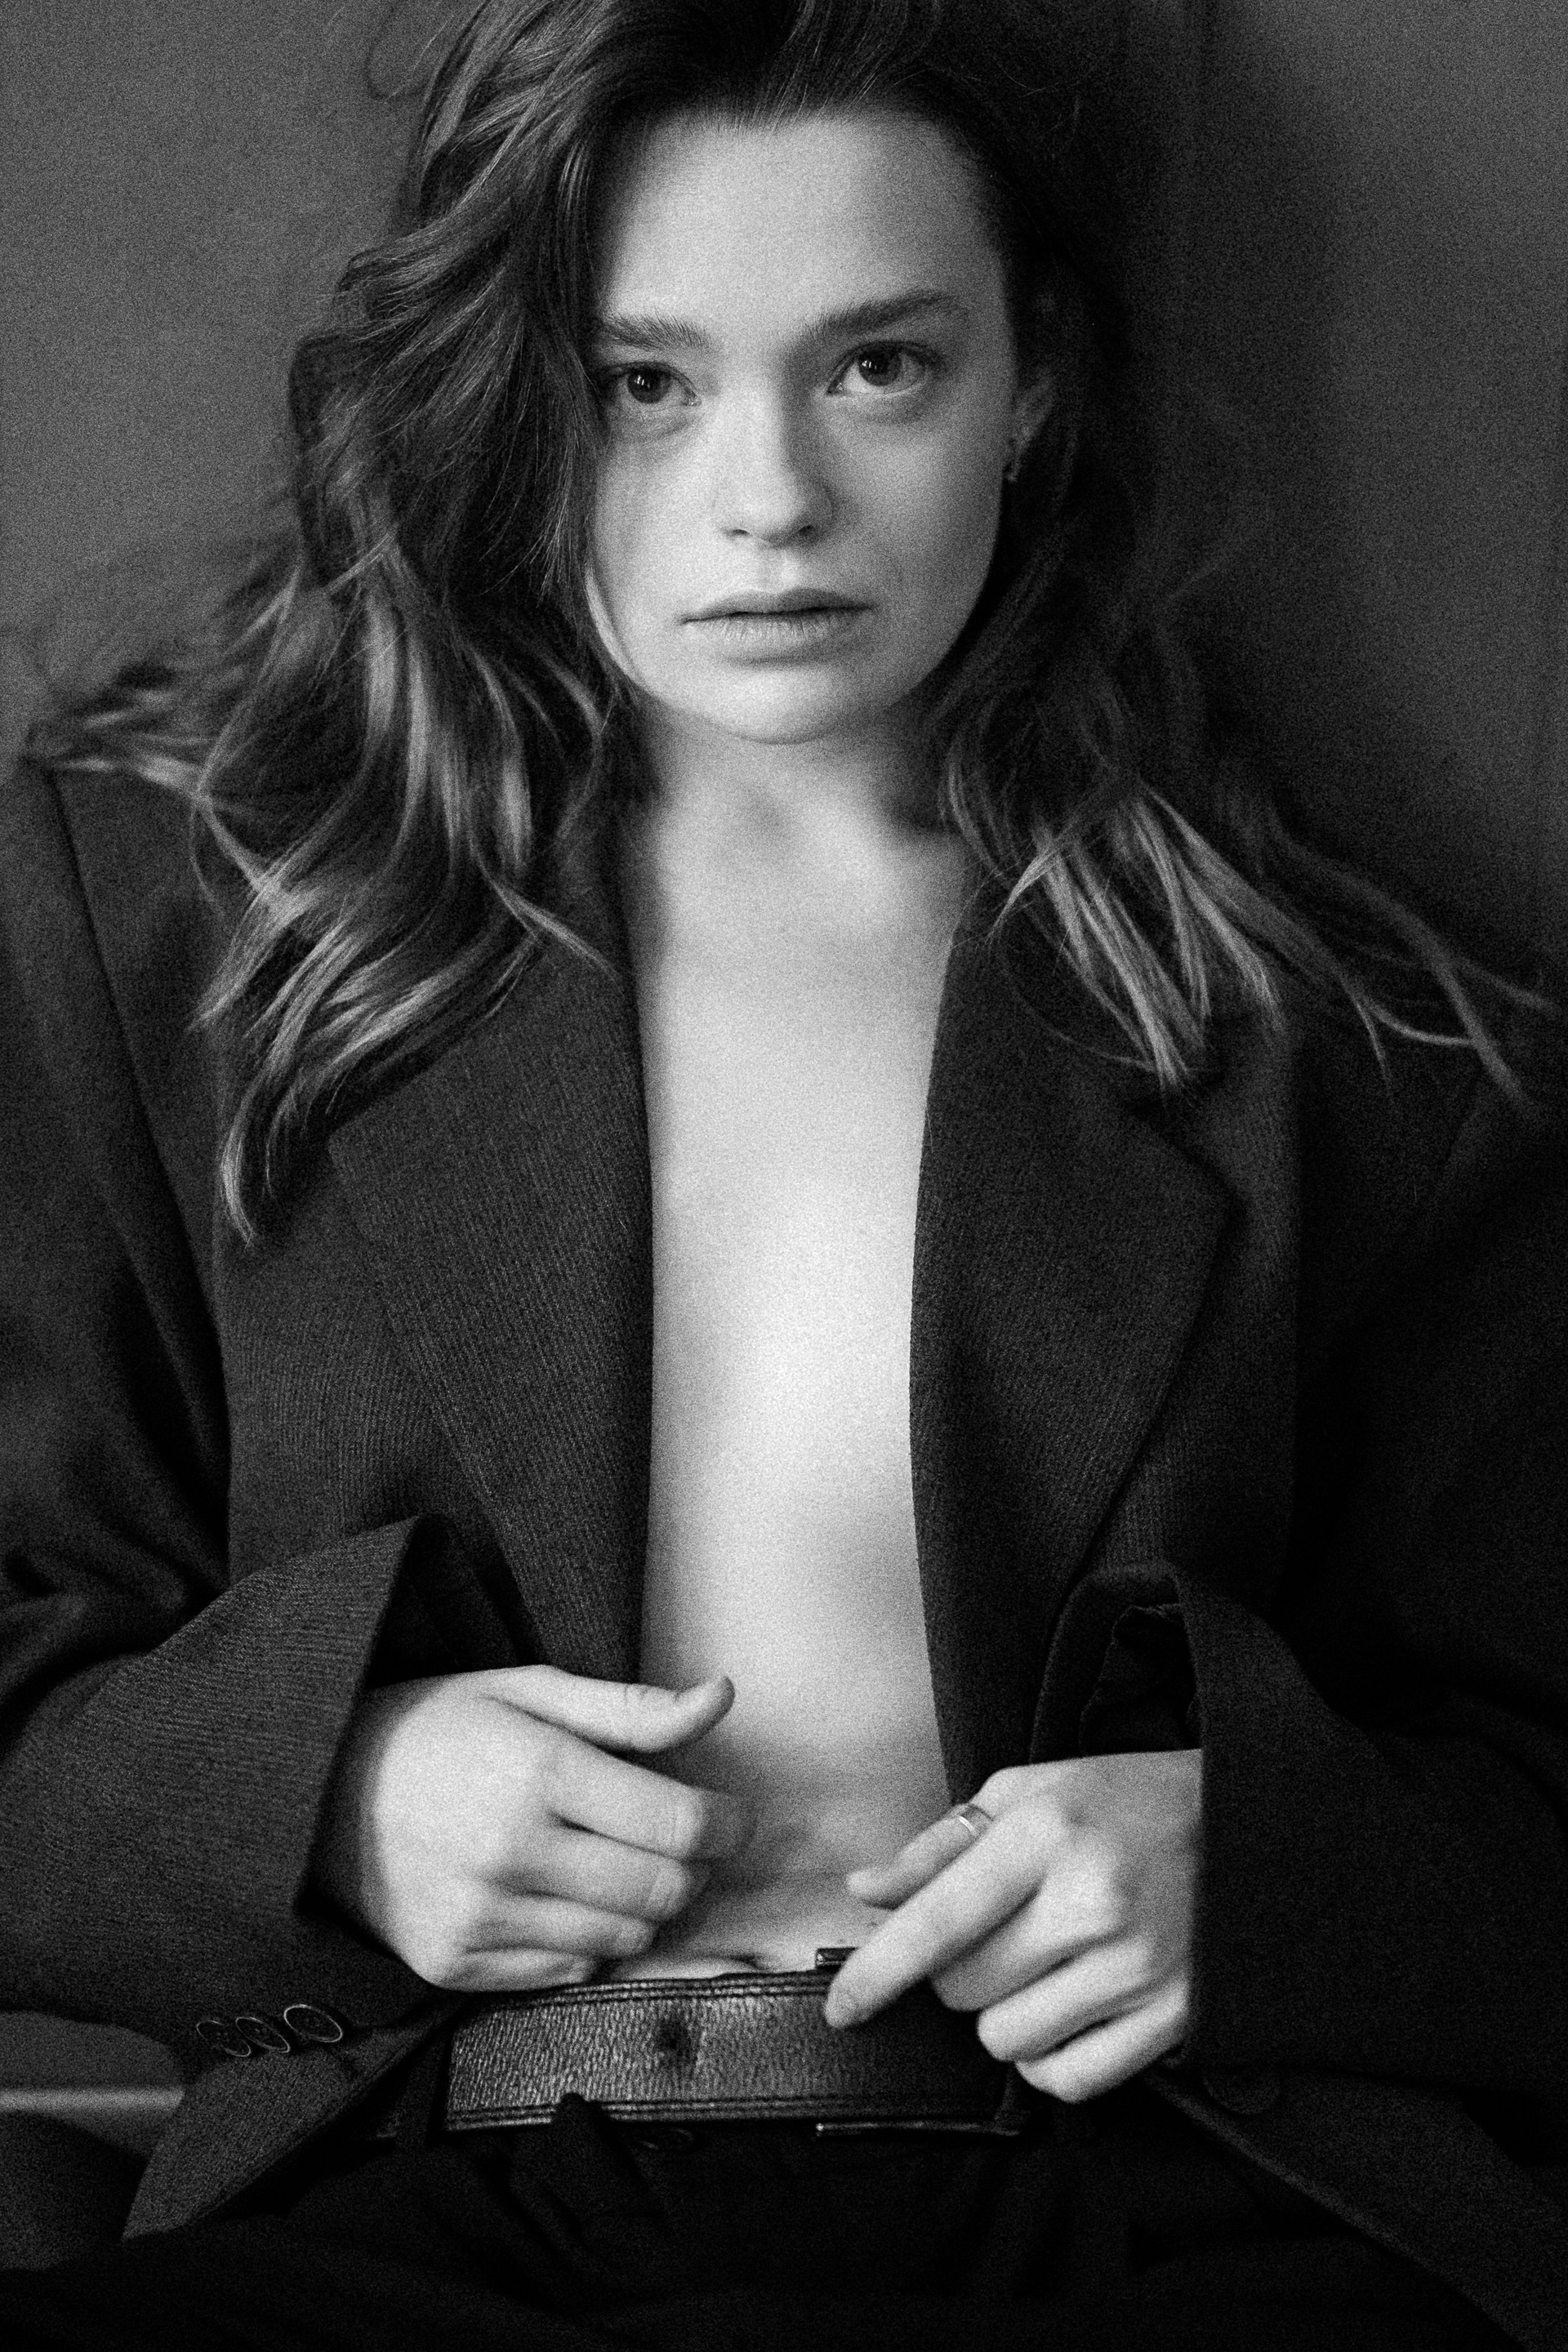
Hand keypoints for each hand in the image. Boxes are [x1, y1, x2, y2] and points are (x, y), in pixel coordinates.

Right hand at [313, 1667, 748, 1991]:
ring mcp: (480, 1919)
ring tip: (618, 1863)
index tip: (733, 1816)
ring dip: (643, 1908)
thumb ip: (633, 1710)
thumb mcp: (531, 1689)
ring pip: (622, 1941)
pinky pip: (567, 1975)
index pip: (680, 1826)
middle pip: (663, 1892)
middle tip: (682, 1841)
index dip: (728, 1825)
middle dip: (694, 1869)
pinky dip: (587, 1942)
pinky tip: (564, 1896)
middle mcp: (511, 1854)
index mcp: (538, 1772)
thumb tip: (722, 1698)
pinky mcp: (455, 1967)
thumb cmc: (437, 1726)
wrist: (313, 1788)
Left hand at [823, 1750, 1199, 2101]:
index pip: (938, 1921)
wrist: (1247, 1825)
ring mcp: (1137, 1968)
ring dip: (1003, 2014)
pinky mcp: (1172, 2019)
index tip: (841, 2008)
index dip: (878, 1973)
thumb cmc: (1123, 1802)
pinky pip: (1069, 2079)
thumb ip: (939, 1847)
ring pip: (1007, 2039)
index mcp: (1047, 1834)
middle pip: (964, 1990)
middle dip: (955, 1974)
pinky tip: (1066, 2009)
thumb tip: (864, 1892)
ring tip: (1042, 1965)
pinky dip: (1048, 2056)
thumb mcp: (1027, 1792)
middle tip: (996, 1935)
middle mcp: (1092, 1903)